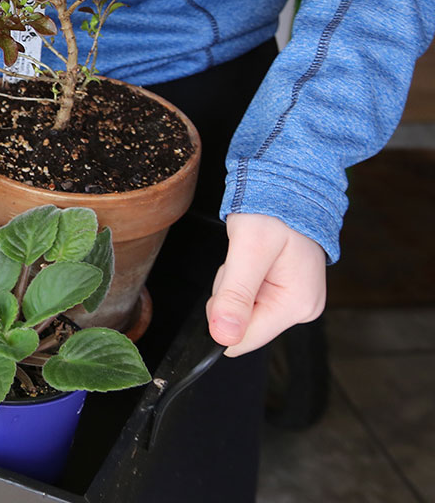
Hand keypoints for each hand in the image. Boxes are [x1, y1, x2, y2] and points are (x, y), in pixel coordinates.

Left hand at [206, 212, 326, 356]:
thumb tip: (223, 337)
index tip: (226, 281)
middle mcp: (301, 308)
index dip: (222, 317)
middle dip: (228, 292)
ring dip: (233, 280)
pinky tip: (251, 256)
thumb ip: (235, 295)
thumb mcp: (248, 249)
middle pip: (241, 322)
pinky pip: (249, 294)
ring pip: (242, 307)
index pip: (245, 339)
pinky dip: (241, 276)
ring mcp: (294, 299)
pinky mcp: (285, 290)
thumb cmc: (273, 209)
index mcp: (297, 305)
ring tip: (248, 252)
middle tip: (241, 259)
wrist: (288, 184)